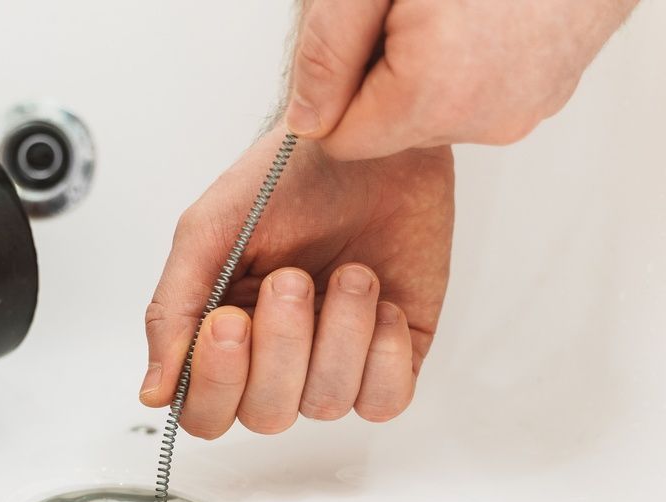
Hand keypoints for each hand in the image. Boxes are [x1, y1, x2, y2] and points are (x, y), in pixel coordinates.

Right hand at [140, 127, 453, 437]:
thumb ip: (171, 312)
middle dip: (281, 347)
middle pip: (265, 416)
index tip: (228, 320)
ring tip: (349, 273)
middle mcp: (276, 358)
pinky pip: (385, 401)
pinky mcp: (392, 353)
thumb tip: (153, 393)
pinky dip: (381, 352)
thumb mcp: (206, 233)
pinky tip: (380, 300)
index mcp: (222, 335)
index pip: (205, 411)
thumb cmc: (284, 177)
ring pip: (326, 404)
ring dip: (339, 333)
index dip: (216, 382)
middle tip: (292, 279)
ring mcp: (335, 360)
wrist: (366, 138)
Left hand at [285, 0, 639, 159]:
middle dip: (380, 77)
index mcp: (434, 95)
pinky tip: (481, 17)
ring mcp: (520, 111)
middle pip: (388, 130)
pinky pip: (476, 99)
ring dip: (422, 70)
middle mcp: (484, 119)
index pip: (341, 141)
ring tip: (449, 10)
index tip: (361, 36)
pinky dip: (465, 65)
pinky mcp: (544, 98)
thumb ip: (328, 54)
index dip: (336, 88)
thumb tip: (306, 119)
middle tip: (406, 13)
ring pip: (432, 115)